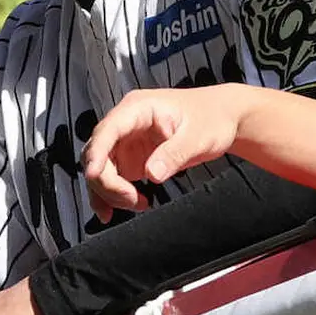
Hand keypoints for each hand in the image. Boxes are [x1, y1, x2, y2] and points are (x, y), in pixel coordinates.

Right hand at [82, 86, 242, 222]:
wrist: (222, 118)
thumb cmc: (211, 119)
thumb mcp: (197, 136)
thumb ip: (173, 154)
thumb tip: (151, 175)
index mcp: (138, 108)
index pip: (108, 129)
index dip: (97, 152)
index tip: (93, 174)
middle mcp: (126, 122)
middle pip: (98, 151)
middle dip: (107, 180)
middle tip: (131, 200)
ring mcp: (126, 140)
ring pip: (101, 167)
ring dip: (110, 190)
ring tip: (137, 204)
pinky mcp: (130, 156)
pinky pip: (112, 176)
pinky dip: (112, 193)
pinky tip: (124, 207)